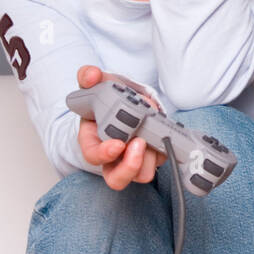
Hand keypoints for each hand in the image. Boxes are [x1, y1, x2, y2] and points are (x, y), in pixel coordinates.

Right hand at [74, 64, 167, 189]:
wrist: (127, 101)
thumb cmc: (108, 99)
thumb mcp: (97, 85)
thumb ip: (90, 77)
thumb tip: (91, 74)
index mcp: (93, 141)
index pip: (93, 157)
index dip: (104, 154)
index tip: (117, 144)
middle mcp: (113, 157)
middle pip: (117, 178)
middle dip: (130, 165)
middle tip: (140, 143)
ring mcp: (133, 159)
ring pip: (142, 174)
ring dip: (150, 157)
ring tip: (154, 134)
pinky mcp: (152, 156)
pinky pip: (160, 161)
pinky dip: (164, 148)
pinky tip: (163, 131)